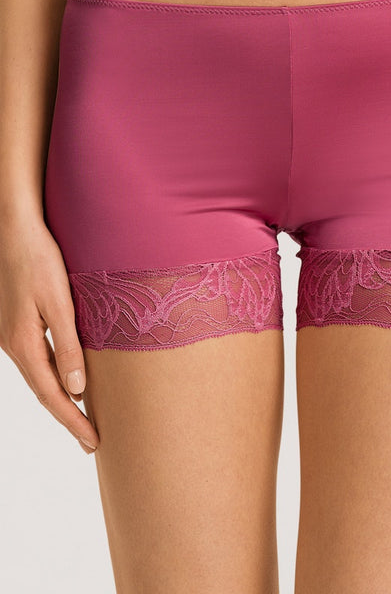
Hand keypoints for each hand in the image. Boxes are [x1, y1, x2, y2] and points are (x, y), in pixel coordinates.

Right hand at [0, 213, 99, 452]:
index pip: (51, 395)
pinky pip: (38, 360)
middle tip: (91, 441)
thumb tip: (77, 389)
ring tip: (84, 418)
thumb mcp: (59, 303)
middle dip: (68, 417)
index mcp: (23, 344)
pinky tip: (68, 380)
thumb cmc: (40, 261)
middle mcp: (14, 345)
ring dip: (61, 400)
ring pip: (40, 377)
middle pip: (43, 391)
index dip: (73, 420)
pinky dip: (55, 378)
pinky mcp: (18, 325)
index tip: (93, 442)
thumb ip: (69, 346)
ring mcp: (13, 336)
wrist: (16, 231)